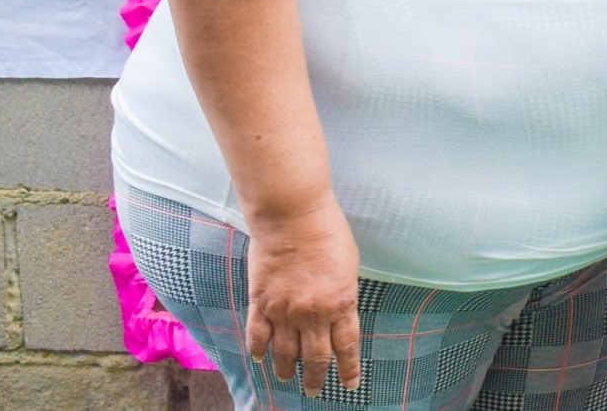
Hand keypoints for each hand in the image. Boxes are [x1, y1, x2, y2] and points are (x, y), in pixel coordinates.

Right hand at [244, 197, 362, 393]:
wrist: (293, 215)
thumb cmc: (327, 232)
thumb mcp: (348, 266)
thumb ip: (342, 295)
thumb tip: (338, 314)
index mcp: (341, 303)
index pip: (346, 347)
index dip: (348, 369)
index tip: (349, 385)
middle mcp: (313, 314)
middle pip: (315, 358)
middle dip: (315, 378)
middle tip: (313, 391)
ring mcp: (284, 311)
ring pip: (284, 353)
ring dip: (286, 369)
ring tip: (287, 378)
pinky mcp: (260, 302)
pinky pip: (258, 336)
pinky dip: (258, 351)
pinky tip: (260, 359)